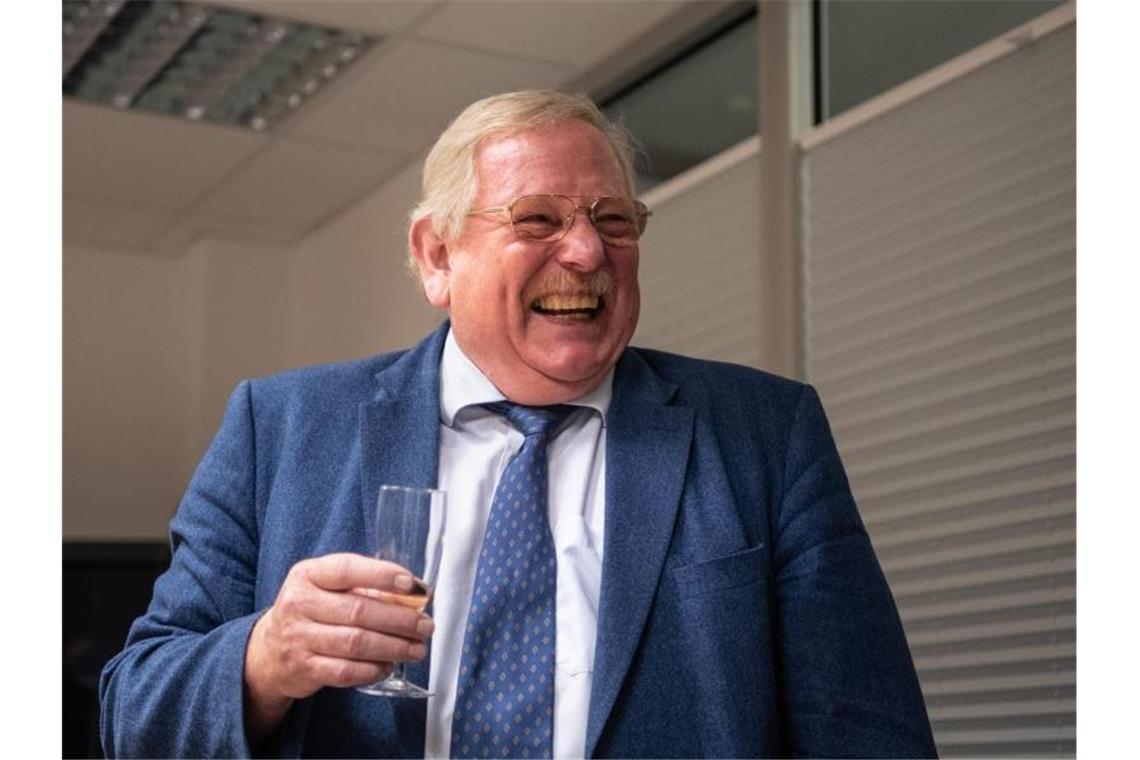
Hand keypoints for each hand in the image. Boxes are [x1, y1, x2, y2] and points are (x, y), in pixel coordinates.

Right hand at [243, 553, 434, 737]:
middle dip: (400, 619)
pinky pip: (347, 671)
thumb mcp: (327, 588)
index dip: (382, 575)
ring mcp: (298, 638)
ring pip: (356, 643)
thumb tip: (413, 595)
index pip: (347, 569)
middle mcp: (299, 603)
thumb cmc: (311, 611)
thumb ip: (365, 587)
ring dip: (394, 647)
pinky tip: (389, 665)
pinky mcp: (303, 669)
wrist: (268, 651)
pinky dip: (374, 669)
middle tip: (425, 626)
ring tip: (416, 648)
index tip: (411, 585)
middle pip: (359, 611)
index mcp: (307, 574)